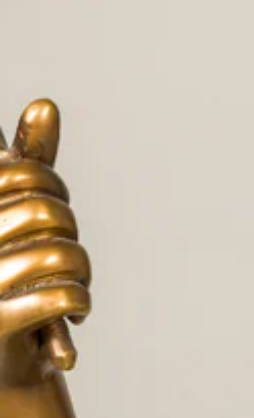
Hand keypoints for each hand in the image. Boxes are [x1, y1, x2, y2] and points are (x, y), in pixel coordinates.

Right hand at [0, 100, 89, 381]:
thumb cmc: (5, 272)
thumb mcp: (12, 212)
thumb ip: (27, 159)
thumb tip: (46, 104)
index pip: (25, 171)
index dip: (51, 186)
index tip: (47, 209)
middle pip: (48, 212)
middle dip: (70, 230)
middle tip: (66, 252)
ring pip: (62, 256)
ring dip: (80, 273)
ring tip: (72, 285)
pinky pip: (62, 297)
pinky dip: (79, 304)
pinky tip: (73, 313)